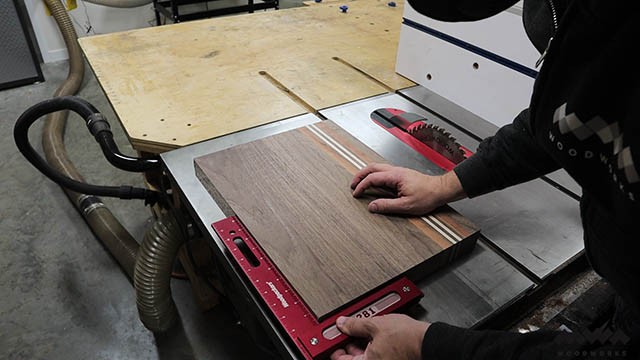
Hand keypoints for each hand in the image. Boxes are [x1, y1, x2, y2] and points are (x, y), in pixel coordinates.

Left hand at [330, 314, 429, 359]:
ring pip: (366, 354)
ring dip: (362, 341)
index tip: (335, 337)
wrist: (427, 340)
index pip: (342, 359)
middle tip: (348, 329)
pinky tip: (376, 331)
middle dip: (350, 341)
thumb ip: (355, 324)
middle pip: (354, 356)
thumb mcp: (375, 324)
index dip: (336, 346)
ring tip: (364, 327)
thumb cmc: (406, 338)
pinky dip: (374, 343)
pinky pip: (377, 353)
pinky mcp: (392, 358)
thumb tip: (343, 323)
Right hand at [350, 163, 465, 215]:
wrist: (441, 190)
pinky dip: (374, 176)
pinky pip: (383, 172)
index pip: (372, 178)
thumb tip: (372, 207)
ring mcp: (398, 171)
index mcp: (395, 176)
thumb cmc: (428, 196)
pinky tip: (374, 183)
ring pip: (377, 168)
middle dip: (360, 175)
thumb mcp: (406, 205)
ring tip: (360, 183)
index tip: (356, 194)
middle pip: (372, 167)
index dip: (361, 186)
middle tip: (353, 185)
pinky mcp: (401, 175)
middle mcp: (396, 171)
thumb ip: (387, 206)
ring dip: (367, 174)